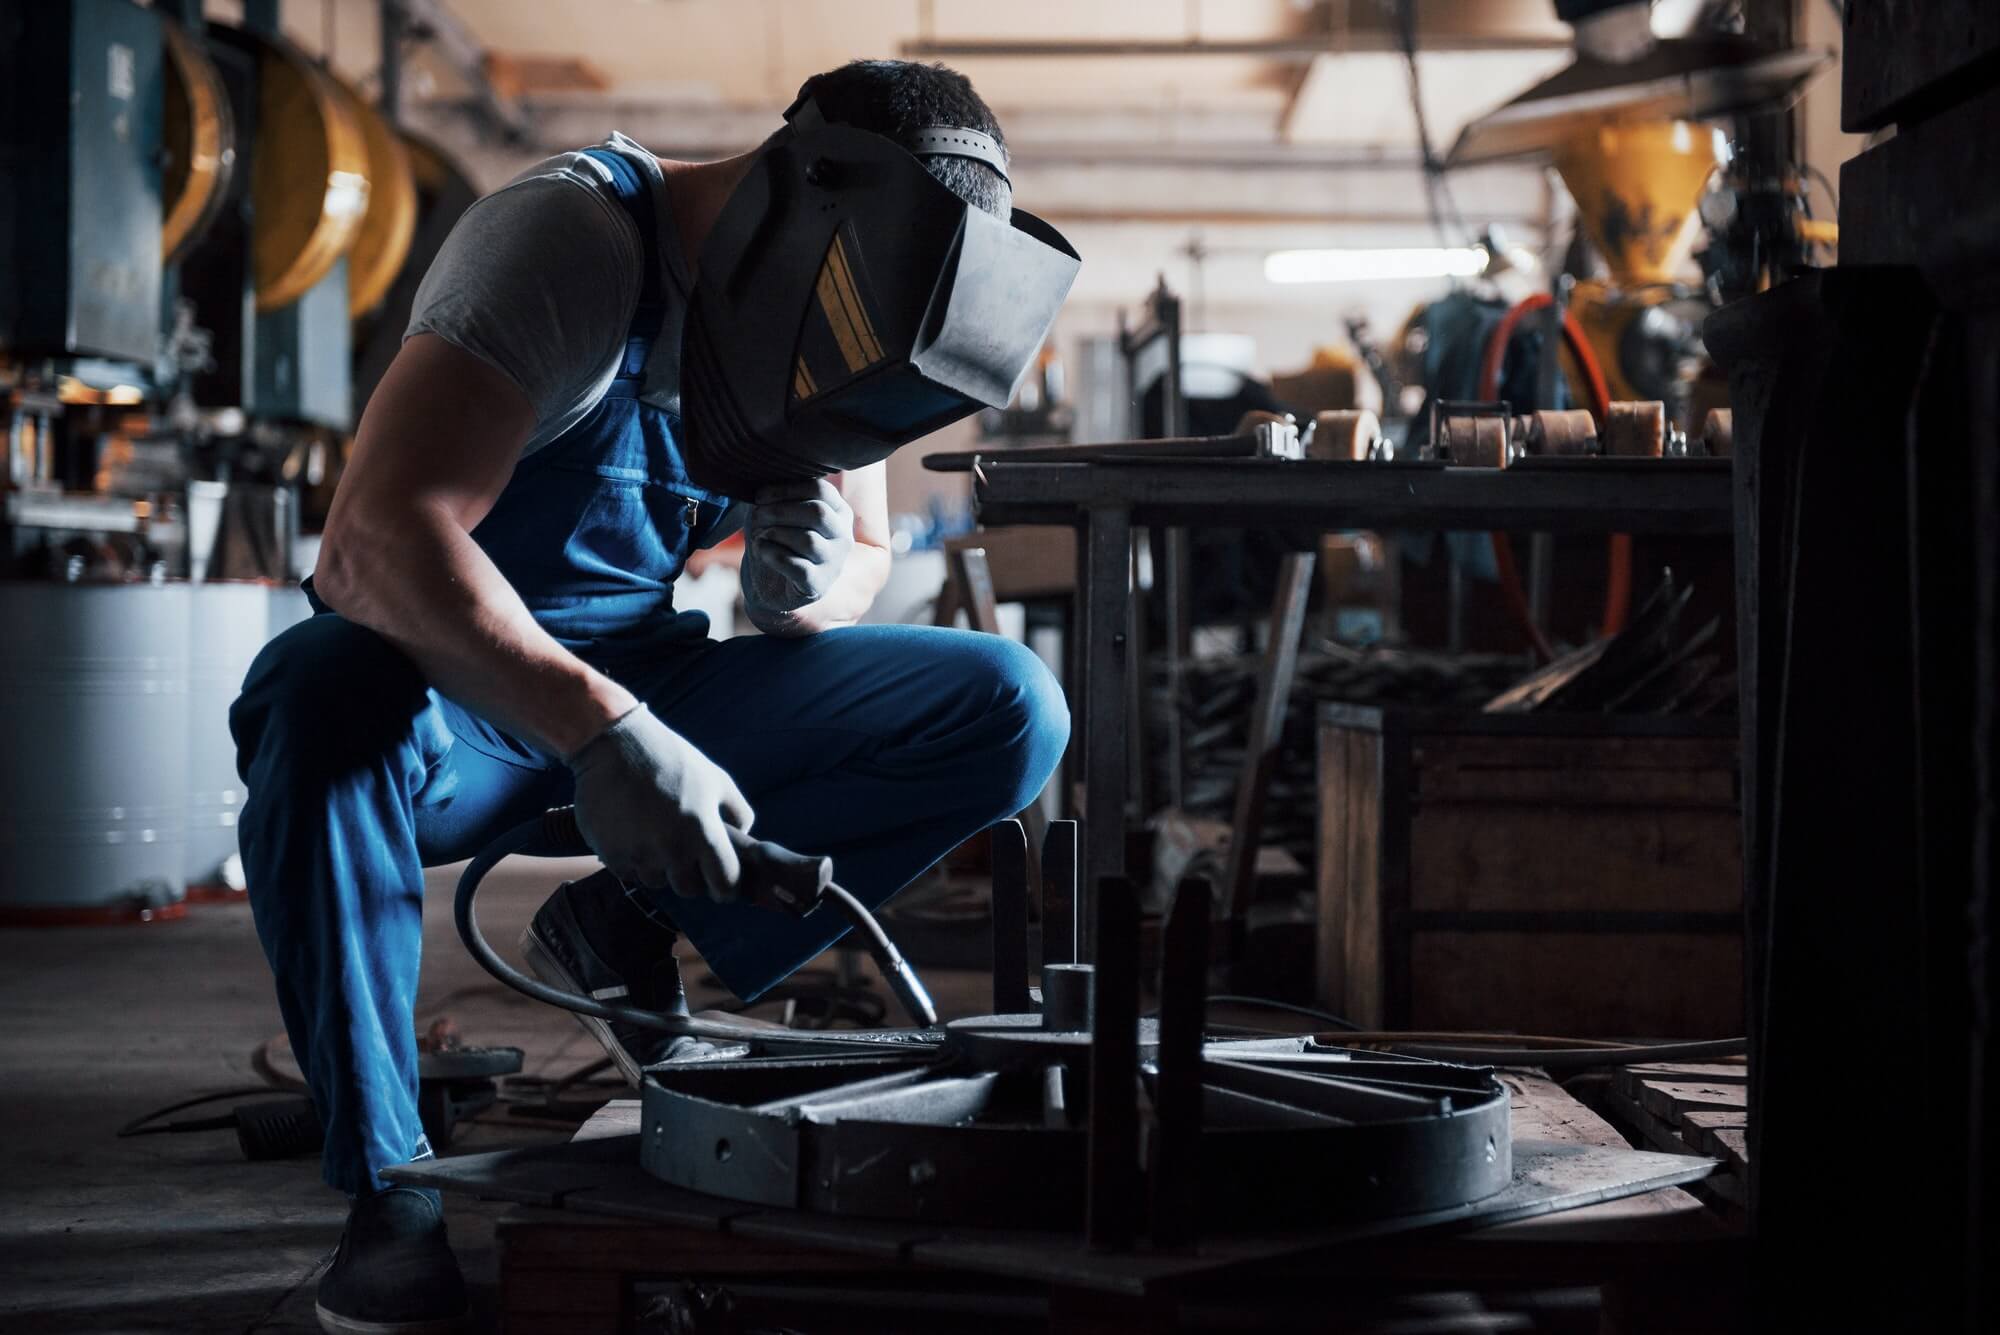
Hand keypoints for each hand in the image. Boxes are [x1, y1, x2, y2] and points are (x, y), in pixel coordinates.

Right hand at [566, 705, 754, 901]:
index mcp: (703, 832)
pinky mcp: (611, 855)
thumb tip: (743, 837)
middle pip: (688, 890)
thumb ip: (737, 812)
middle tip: (685, 857)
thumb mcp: (715, 779)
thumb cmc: (670, 758)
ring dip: (659, 866)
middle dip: (691, 878)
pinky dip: (632, 859)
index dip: (727, 887)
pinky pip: (628, 872)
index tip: (723, 884)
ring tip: (654, 834)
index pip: (725, 882)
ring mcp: (640, 854)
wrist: (614, 744)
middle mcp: (672, 849)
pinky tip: (631, 832)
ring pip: (656, 881)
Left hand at [742, 477, 853, 613]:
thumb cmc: (776, 540)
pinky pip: (797, 566)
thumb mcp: (776, 512)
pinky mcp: (819, 586)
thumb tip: (765, 488)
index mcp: (838, 512)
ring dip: (775, 533)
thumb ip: (778, 497)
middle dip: (780, 511)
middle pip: (818, 513)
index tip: (760, 497)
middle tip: (757, 517)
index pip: (820, 490)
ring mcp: (835, 564)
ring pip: (808, 540)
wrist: (770, 585)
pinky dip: (773, 554)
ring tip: (760, 536)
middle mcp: (843, 537)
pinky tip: (761, 552)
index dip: (786, 490)